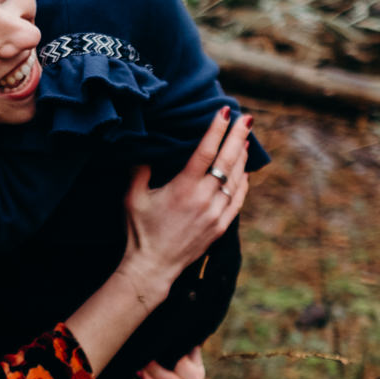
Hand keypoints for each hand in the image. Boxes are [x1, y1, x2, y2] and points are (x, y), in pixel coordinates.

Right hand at [119, 109, 249, 300]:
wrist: (153, 266)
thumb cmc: (139, 231)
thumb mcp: (132, 198)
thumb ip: (139, 170)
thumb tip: (145, 149)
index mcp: (183, 188)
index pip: (206, 151)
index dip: (217, 129)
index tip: (226, 112)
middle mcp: (203, 198)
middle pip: (227, 161)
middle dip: (238, 137)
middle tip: (247, 118)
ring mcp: (215, 213)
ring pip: (235, 179)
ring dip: (242, 157)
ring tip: (246, 140)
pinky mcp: (220, 227)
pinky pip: (238, 200)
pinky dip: (243, 184)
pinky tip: (245, 172)